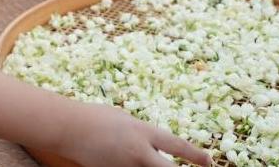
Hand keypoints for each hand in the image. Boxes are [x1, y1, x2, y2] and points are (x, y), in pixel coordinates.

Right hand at [63, 104, 210, 166]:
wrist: (69, 128)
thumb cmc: (96, 117)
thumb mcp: (125, 119)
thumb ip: (141, 133)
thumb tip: (152, 144)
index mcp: (143, 133)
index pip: (177, 145)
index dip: (196, 155)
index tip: (209, 162)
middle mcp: (138, 153)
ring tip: (149, 163)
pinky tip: (123, 161)